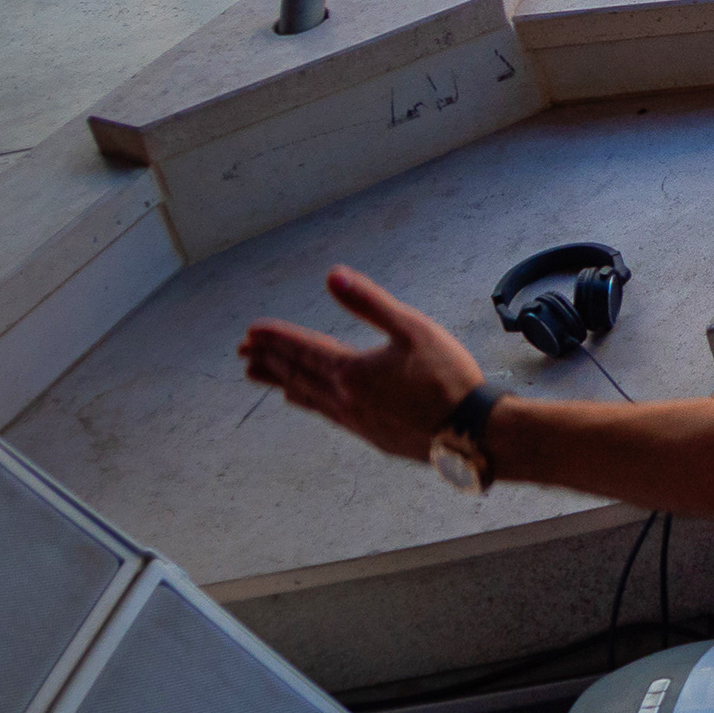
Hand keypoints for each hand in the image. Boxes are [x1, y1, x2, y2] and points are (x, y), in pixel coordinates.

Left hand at [237, 268, 487, 461]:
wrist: (470, 433)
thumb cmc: (448, 377)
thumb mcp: (413, 329)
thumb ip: (369, 303)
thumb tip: (333, 277)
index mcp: (351, 371)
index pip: (303, 349)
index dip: (276, 338)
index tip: (251, 331)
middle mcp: (344, 399)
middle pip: (297, 374)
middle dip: (269, 359)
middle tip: (243, 351)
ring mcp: (355, 420)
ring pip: (307, 396)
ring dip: (280, 381)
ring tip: (258, 375)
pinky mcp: (370, 434)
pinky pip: (324, 413)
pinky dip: (305, 400)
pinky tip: (303, 399)